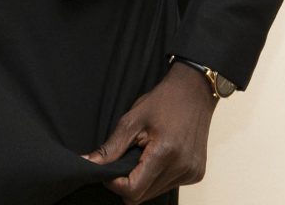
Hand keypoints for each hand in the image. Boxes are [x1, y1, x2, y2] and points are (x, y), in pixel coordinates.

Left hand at [83, 63, 216, 203]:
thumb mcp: (132, 120)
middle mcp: (182, 167)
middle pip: (143, 197)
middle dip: (129, 183)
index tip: (110, 170)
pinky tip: (161, 156)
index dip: (116, 184)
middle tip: (127, 158)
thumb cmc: (164, 101)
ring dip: (144, 180)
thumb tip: (88, 163)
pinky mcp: (196, 174)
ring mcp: (191, 173)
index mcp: (165, 153)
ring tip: (145, 154)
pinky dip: (158, 177)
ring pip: (155, 193)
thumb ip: (110, 147)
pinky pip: (169, 186)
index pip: (133, 191)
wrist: (194, 91)